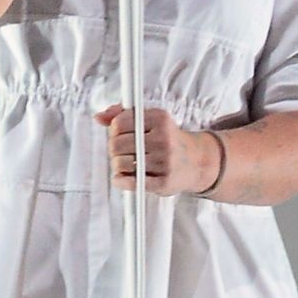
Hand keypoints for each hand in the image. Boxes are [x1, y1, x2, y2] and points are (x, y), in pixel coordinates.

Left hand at [93, 103, 210, 195]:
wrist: (198, 161)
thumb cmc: (168, 139)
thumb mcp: (150, 120)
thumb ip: (122, 115)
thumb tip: (98, 117)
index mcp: (159, 119)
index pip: (120, 122)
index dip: (113, 130)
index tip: (117, 134)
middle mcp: (164, 139)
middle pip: (117, 144)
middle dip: (113, 148)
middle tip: (120, 151)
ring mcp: (165, 161)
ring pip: (121, 163)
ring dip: (117, 165)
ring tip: (125, 163)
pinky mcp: (164, 182)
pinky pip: (131, 182)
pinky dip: (120, 181)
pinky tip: (121, 178)